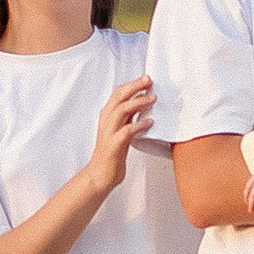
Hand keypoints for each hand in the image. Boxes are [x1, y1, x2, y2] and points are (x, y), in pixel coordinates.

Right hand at [87, 76, 156, 194]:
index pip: (118, 94)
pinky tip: (150, 122)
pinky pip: (127, 131)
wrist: (100, 175)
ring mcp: (109, 133)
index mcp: (107, 116)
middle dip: (135, 87)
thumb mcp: (121, 131)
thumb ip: (128, 118)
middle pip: (119, 97)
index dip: (132, 84)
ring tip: (152, 99)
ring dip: (138, 103)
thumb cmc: (112, 154)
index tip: (146, 78)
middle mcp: (106, 121)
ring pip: (121, 110)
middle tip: (149, 81)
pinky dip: (139, 125)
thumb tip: (142, 104)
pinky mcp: (113, 145)